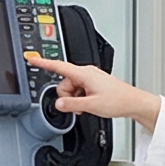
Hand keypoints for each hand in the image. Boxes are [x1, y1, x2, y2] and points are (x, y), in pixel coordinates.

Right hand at [25, 53, 162, 131]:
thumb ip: (71, 104)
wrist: (133, 102)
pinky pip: (79, 90)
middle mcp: (86, 73)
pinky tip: (89, 105)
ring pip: (71, 88)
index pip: (58, 66)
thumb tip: (58, 104)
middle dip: (66, 96)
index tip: (31, 59)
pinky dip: (80, 99)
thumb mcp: (91, 105)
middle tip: (78, 106)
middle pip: (64, 83)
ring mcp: (90, 78)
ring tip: (86, 106)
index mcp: (84, 73)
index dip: (43, 63)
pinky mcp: (93, 84)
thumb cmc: (118, 100)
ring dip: (74, 99)